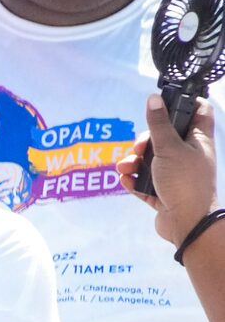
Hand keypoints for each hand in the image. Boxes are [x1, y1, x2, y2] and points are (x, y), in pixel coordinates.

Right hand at [118, 96, 216, 245]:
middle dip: (146, 140)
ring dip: (134, 162)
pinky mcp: (164, 194)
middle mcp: (189, 154)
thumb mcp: (169, 148)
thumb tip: (153, 98)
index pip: (198, 111)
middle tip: (139, 147)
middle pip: (166, 137)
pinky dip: (134, 180)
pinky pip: (146, 183)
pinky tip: (124, 180)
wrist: (187, 223)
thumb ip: (159, 124)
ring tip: (124, 166)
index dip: (184, 103)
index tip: (165, 104)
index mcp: (198, 139)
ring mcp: (176, 175)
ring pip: (152, 161)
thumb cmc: (184, 181)